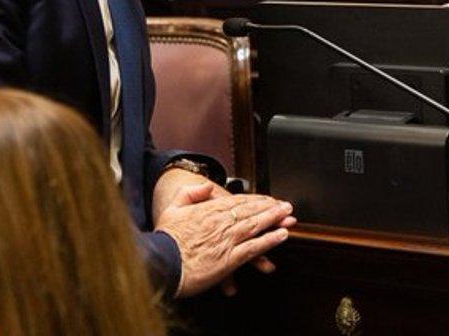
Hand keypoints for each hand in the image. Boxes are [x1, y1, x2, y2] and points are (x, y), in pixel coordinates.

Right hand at [154, 181, 293, 296]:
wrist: (160, 263)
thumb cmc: (165, 240)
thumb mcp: (173, 208)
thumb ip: (190, 193)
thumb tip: (206, 185)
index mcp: (208, 210)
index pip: (237, 201)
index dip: (255, 200)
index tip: (267, 199)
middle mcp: (221, 222)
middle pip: (250, 211)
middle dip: (270, 208)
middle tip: (286, 206)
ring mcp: (226, 240)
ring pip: (255, 225)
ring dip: (274, 220)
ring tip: (289, 217)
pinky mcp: (229, 259)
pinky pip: (254, 247)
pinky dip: (269, 240)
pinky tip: (281, 236)